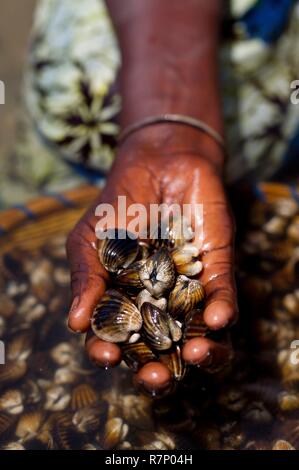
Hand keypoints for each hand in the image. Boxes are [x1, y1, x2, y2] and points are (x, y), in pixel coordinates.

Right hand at [66, 126, 237, 392]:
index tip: (107, 358)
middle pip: (163, 350)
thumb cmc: (117, 204)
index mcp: (125, 303)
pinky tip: (215, 320)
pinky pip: (223, 295)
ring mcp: (190, 289)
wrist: (155, 163)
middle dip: (159, 369)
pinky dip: (222, 310)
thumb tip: (74, 323)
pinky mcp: (216, 267)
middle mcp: (160, 304)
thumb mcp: (89, 241)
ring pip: (202, 334)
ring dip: (203, 352)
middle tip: (155, 378)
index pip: (118, 340)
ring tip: (194, 355)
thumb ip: (85, 279)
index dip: (111, 354)